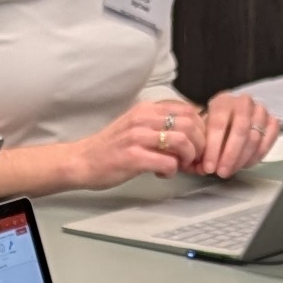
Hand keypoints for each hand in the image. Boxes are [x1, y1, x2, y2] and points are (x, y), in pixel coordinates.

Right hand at [66, 93, 202, 188]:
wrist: (81, 161)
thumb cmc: (111, 148)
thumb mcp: (137, 127)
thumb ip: (162, 128)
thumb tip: (193, 139)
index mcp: (146, 109)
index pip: (188, 109)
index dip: (201, 129)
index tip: (199, 145)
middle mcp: (143, 118)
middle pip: (190, 124)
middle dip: (200, 145)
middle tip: (195, 160)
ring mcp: (137, 137)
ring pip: (183, 141)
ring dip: (189, 158)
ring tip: (180, 166)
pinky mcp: (133, 157)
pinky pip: (168, 162)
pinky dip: (172, 171)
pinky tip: (162, 174)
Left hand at [186, 91, 281, 176]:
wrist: (230, 119)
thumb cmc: (214, 129)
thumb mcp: (203, 134)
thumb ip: (202, 150)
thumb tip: (203, 169)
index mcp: (222, 102)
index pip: (218, 124)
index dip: (213, 149)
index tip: (209, 168)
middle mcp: (243, 102)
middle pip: (241, 130)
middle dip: (231, 155)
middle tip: (223, 173)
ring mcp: (260, 110)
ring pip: (256, 136)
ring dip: (243, 158)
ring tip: (232, 170)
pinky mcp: (272, 120)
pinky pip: (270, 139)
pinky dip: (259, 154)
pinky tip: (246, 164)